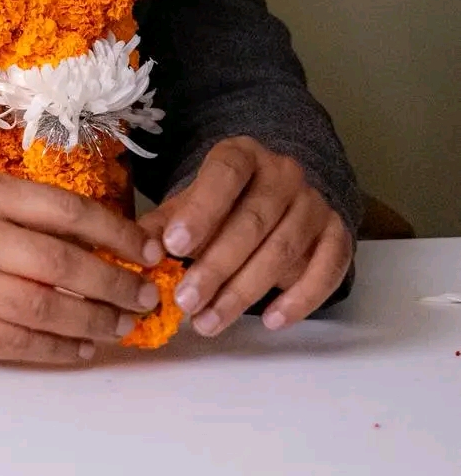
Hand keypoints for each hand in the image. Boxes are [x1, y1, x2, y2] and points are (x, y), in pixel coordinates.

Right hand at [0, 172, 165, 363]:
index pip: (64, 209)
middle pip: (58, 262)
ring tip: (120, 327)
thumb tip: (109, 240)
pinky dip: (57, 349)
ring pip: (42, 307)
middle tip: (143, 297)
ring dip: (91, 321)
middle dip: (112, 283)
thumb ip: (33, 216)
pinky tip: (81, 348)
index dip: (114, 233)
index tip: (148, 251)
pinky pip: (17, 342)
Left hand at [139, 137, 352, 336]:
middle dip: (217, 265)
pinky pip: (327, 269)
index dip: (201, 210)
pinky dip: (301, 299)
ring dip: (245, 291)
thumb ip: (164, 224)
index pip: (225, 174)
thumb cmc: (224, 204)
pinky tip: (272, 321)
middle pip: (253, 219)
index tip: (173, 247)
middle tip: (185, 300)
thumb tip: (137, 253)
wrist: (280, 198)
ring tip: (209, 321)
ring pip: (283, 249)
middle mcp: (283, 172)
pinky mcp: (337, 234)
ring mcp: (314, 203)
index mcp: (242, 154)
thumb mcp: (191, 204)